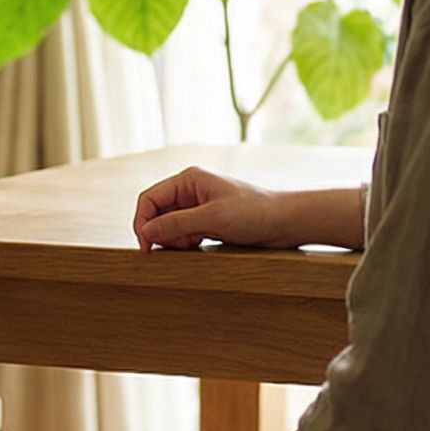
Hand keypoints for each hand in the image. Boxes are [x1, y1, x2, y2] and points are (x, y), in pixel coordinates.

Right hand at [133, 169, 365, 251]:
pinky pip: (184, 233)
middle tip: (171, 250)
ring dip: (173, 239)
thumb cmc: (254, 213)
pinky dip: (184, 243)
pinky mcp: (208, 222)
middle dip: (159, 233)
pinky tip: (196, 248)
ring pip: (170, 225)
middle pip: (157, 212)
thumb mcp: (211, 219)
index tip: (146, 248)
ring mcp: (199, 206)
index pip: (150, 198)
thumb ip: (176, 224)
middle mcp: (191, 190)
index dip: (143, 222)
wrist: (286, 222)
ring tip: (192, 246)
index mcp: (189, 179)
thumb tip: (145, 233)